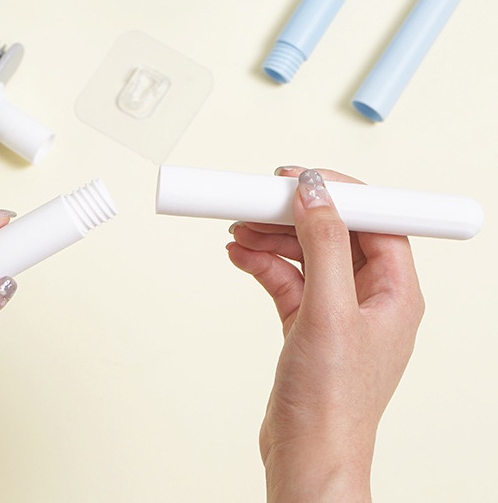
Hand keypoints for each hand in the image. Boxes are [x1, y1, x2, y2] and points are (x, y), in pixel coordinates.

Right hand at [227, 167, 424, 502]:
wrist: (305, 456)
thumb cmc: (333, 403)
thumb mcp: (329, 312)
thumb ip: (323, 244)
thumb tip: (315, 191)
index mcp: (394, 292)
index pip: (375, 220)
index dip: (339, 192)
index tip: (300, 177)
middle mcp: (368, 297)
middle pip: (333, 231)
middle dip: (293, 213)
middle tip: (259, 198)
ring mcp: (336, 310)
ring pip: (304, 252)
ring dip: (270, 236)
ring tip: (238, 226)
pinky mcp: (307, 322)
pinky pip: (285, 277)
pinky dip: (261, 263)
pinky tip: (238, 255)